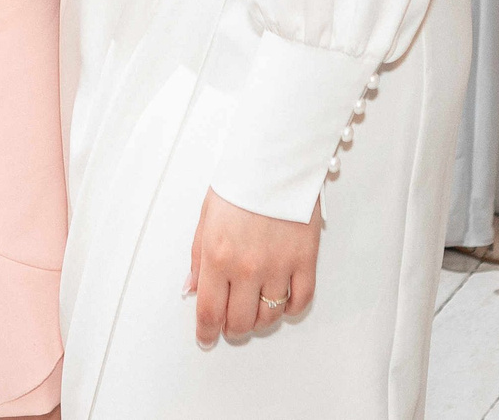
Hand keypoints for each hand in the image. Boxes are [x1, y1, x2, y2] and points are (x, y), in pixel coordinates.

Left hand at [188, 189, 320, 345]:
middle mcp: (246, 267)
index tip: (207, 338)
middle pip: (239, 321)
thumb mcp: (205, 217)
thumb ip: (197, 258)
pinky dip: (290, 308)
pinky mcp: (305, 260)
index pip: (209, 312)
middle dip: (232, 328)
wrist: (276, 159)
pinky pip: (300, 301)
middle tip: (231, 321)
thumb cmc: (240, 183)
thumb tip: (192, 289)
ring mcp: (278, 266)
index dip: (206, 333)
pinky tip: (282, 299)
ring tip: (255, 307)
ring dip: (260, 319)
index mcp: (217, 256)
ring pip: (269, 317)